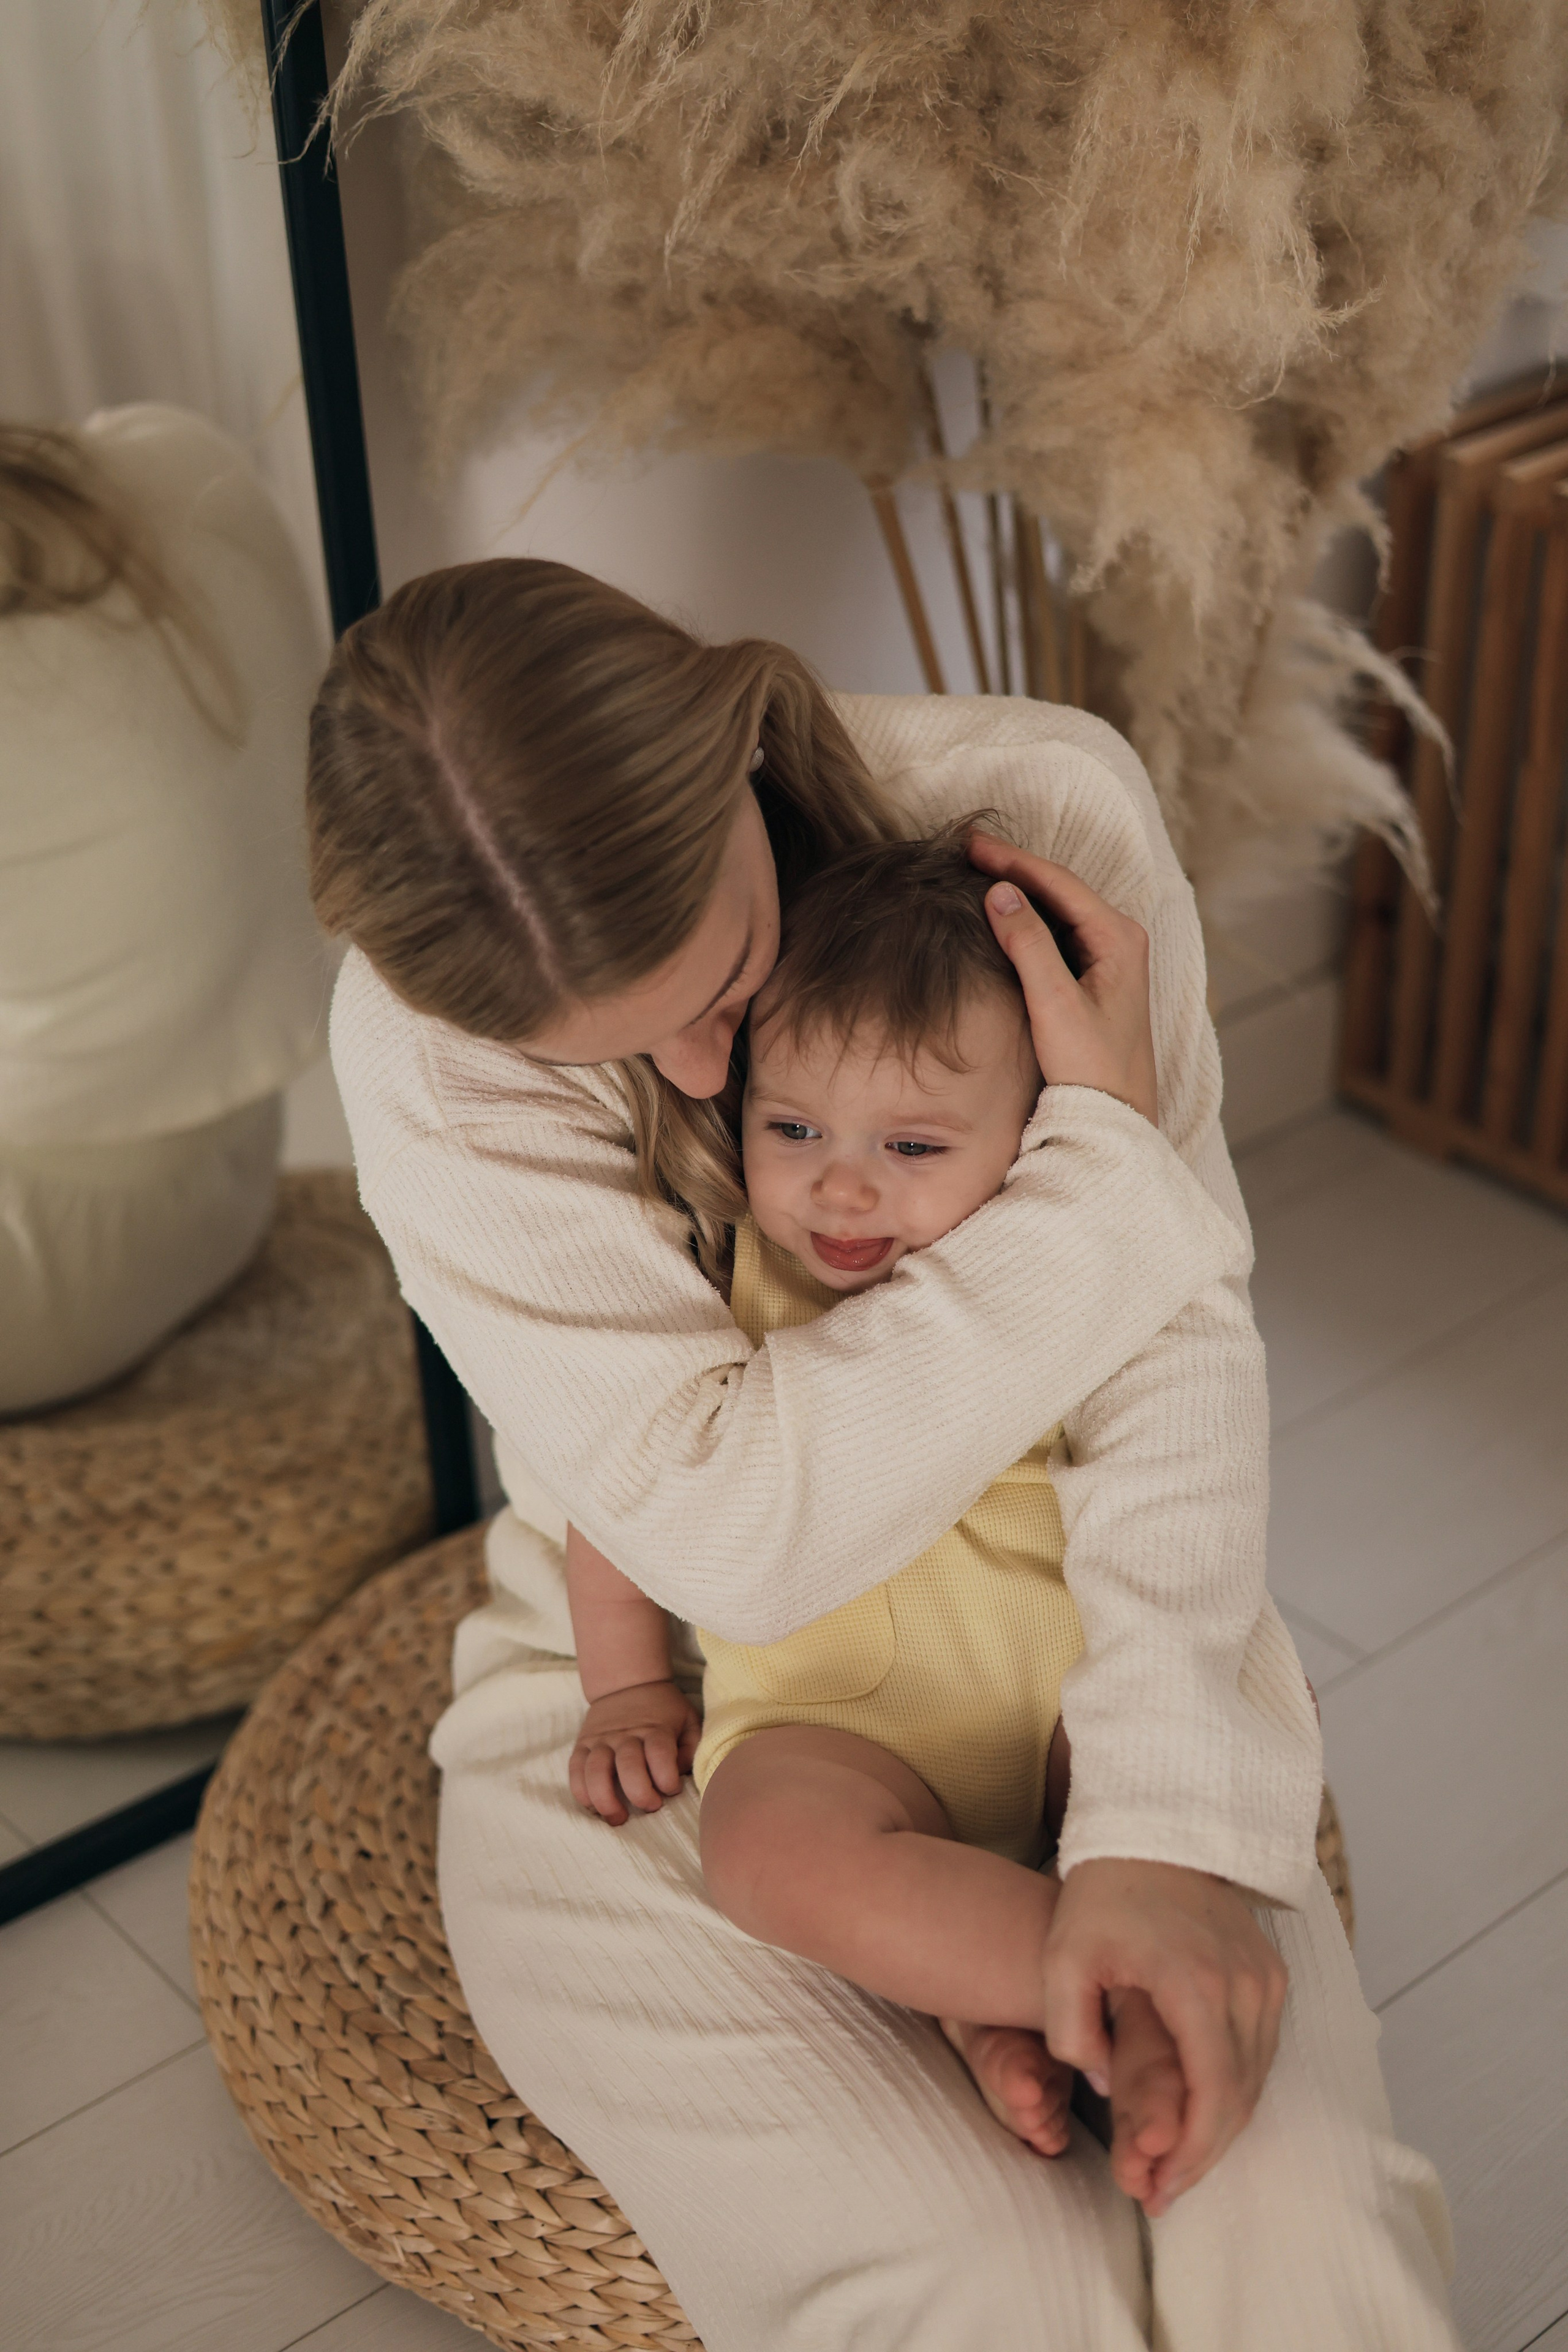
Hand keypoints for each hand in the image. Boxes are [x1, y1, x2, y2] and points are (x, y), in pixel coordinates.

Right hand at [569, 1680, 701, 1825]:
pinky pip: (575, 1770)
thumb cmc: (664, 1709)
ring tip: (618, 1817)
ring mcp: (601, 1739)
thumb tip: (681, 1773)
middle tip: (651, 1806)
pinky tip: (593, 1807)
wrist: (627, 1682)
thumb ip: (692, 1747)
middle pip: (628, 1766)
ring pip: (596, 1771)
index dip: (668, 1779)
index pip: (660, 1754)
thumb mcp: (688, 1720)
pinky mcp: (582, 1744)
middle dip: (640, 1794)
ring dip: (606, 1800)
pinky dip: (581, 1792)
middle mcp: (626, 1734)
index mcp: (655, 1728)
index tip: (672, 1789)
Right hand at [968, 831, 1157, 1124]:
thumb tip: (999, 892)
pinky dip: (1026, 919)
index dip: (1013, 860)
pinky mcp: (1094, 977)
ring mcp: (1108, 957)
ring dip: (1019, 891)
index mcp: (1119, 937)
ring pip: (1057, 910)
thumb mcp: (1055, 1003)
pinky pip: (1057, 933)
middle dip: (1014, 869)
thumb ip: (1029, 944)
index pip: (1058, 882)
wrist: (1113, 1116)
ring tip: (977, 873)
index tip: (971, 845)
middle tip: (967, 851)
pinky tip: (1000, 915)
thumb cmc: (1092, 1066)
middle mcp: (1119, 939)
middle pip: (1059, 889)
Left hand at [1041, 1857, 1287, 2215]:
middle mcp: (1247, 1987)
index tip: (1158, 2189)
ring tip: (1176, 2163)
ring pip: (1256, 2081)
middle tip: (1163, 2191)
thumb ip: (1073, 2029)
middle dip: (1204, 2155)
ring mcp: (1266, 1978)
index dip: (1190, 2156)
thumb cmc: (1102, 1889)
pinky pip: (1259, 2051)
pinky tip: (1198, 2112)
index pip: (1213, 2098)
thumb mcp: (1063, 1956)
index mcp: (1198, 1985)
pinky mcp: (1269, 1972)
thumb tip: (1106, 2086)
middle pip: (1240, 2100)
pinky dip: (1233, 2090)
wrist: (1153, 1825)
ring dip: (1221, 2128)